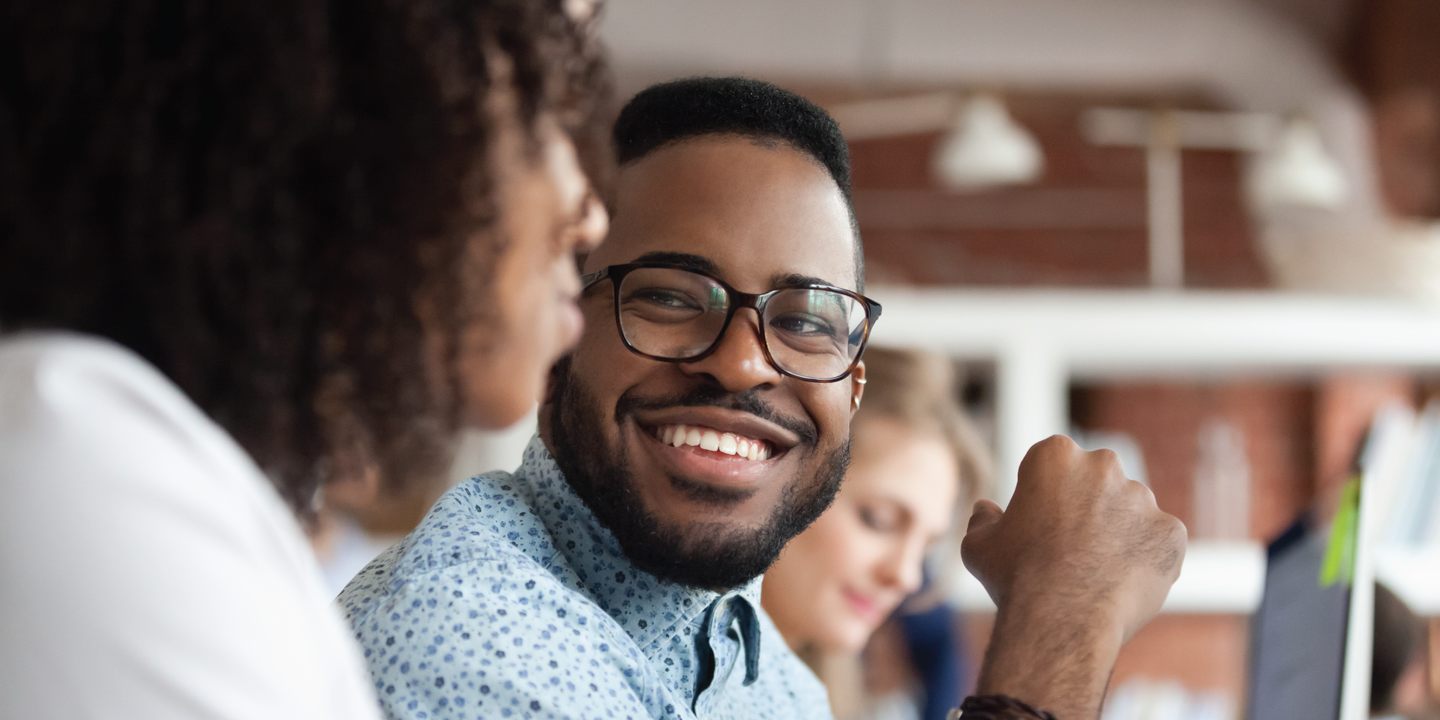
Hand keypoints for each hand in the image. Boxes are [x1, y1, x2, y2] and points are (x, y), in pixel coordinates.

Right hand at [962, 435, 1185, 717]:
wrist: (1063, 620)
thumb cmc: (1015, 578)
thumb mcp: (978, 545)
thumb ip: (982, 519)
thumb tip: (985, 509)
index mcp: (1055, 455)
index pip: (1053, 465)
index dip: (1044, 495)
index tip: (1040, 523)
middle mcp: (1103, 465)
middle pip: (1097, 481)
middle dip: (1087, 505)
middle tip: (1071, 548)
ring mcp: (1142, 498)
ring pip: (1131, 511)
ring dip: (1118, 532)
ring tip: (1096, 573)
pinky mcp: (1171, 532)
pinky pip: (1159, 542)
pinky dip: (1146, 559)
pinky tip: (1122, 584)